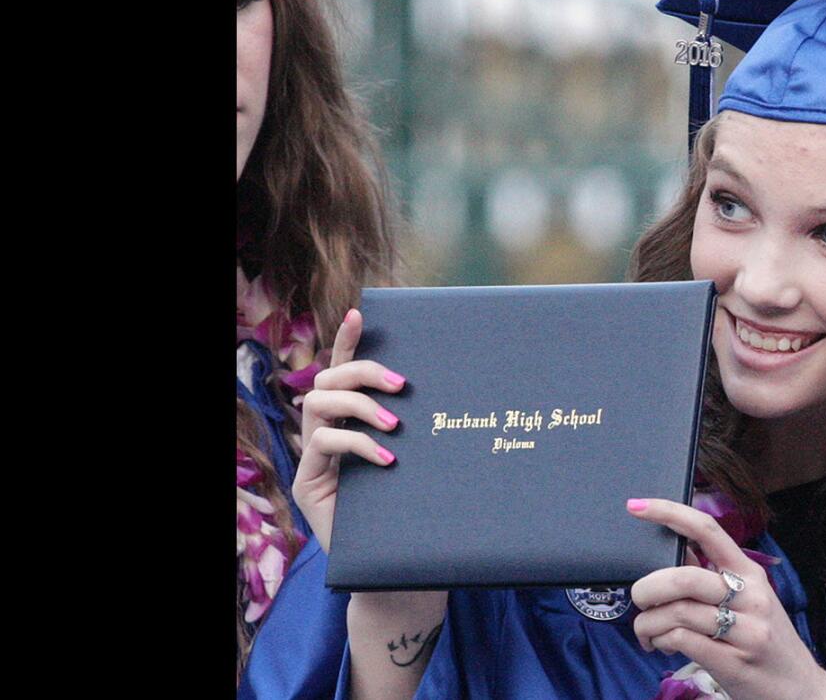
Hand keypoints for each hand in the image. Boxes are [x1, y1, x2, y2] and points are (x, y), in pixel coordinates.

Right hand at [292, 308, 406, 552]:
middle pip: (328, 378)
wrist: (394, 562)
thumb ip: (425, 429)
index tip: (359, 313)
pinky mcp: (309, 482)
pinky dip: (358, 445)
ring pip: (318, 403)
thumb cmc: (413, 507)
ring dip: (359, 405)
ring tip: (396, 425)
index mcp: (352, 420)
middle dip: (363, 372)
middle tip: (401, 386)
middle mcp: (328, 431)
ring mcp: (315, 456)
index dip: (347, 340)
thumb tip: (465, 391)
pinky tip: (388, 460)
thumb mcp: (422, 460)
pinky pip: (323, 444)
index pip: (344, 370)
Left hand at [628, 498, 825, 699]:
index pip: (708, 530)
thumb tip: (676, 546)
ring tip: (647, 632)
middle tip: (639, 601)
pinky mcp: (734, 662)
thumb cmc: (766, 641)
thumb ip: (713, 575)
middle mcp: (751, 597)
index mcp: (751, 573)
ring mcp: (745, 631)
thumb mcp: (749, 601)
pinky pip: (681, 640)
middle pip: (684, 577)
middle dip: (647, 588)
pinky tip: (662, 645)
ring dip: (647, 623)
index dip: (670, 513)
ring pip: (676, 612)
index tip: (636, 506)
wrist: (800, 689)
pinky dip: (660, 640)